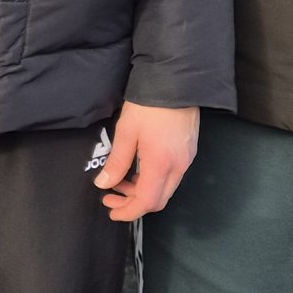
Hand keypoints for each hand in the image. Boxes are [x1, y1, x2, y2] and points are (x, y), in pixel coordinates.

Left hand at [94, 101, 199, 221]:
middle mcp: (178, 166)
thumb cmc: (149, 105)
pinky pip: (171, 175)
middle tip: (111, 198)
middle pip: (158, 200)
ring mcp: (186, 159)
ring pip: (165, 188)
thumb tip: (104, 183)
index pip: (147, 201)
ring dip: (142, 190)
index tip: (112, 211)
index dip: (128, 211)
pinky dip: (153, 179)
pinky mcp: (188, 151)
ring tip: (119, 181)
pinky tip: (137, 169)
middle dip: (133, 203)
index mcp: (161, 164)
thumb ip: (117, 161)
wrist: (176, 81)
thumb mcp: (126, 132)